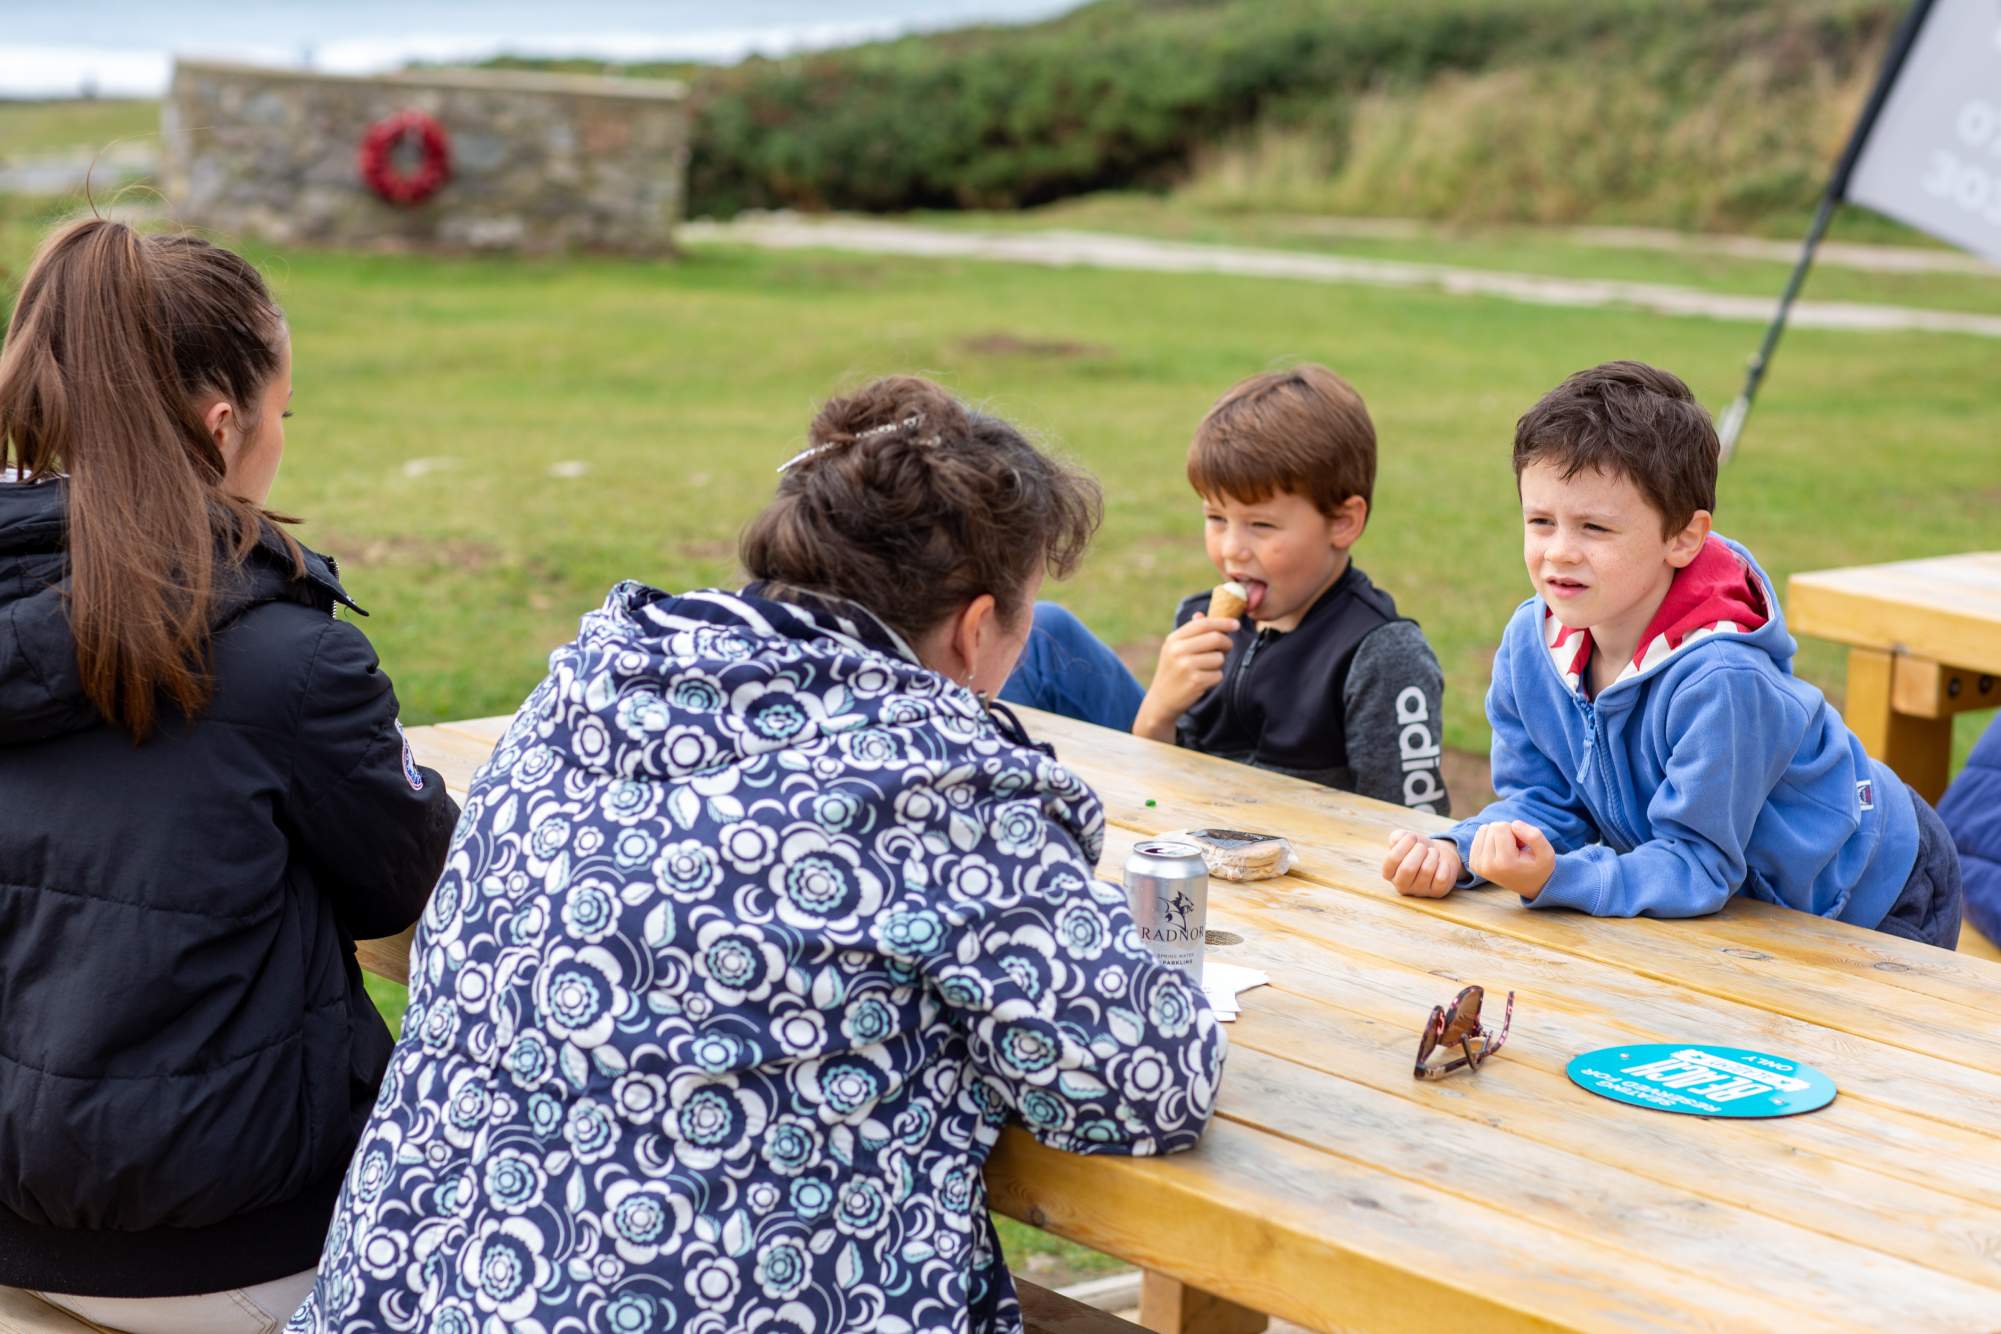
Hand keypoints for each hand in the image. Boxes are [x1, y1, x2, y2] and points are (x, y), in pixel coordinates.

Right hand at [1131, 615, 1238, 740]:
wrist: (1161, 700)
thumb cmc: (1172, 671)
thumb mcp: (1174, 649)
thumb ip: (1189, 632)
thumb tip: (1201, 615)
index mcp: (1174, 639)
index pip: (1203, 624)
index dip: (1222, 622)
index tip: (1236, 624)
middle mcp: (1178, 650)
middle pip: (1216, 638)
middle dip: (1226, 643)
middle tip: (1226, 649)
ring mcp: (1186, 666)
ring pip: (1219, 658)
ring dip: (1218, 664)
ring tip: (1206, 669)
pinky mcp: (1195, 682)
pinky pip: (1218, 675)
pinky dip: (1215, 678)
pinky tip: (1203, 681)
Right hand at [1382, 829, 1460, 897]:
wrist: (1440, 856)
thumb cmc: (1418, 849)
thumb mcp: (1405, 839)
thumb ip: (1397, 837)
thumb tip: (1398, 840)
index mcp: (1389, 873)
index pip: (1392, 859)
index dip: (1403, 844)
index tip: (1412, 837)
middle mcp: (1401, 885)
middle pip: (1408, 868)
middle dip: (1419, 851)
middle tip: (1423, 847)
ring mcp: (1419, 891)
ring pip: (1426, 870)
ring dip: (1433, 855)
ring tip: (1433, 853)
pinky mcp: (1437, 893)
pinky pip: (1441, 877)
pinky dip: (1444, 864)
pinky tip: (1441, 863)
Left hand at [1468, 820, 1554, 897]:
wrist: (1530, 885)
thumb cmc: (1539, 867)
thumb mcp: (1547, 853)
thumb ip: (1535, 836)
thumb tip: (1514, 824)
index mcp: (1504, 863)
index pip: (1501, 826)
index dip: (1515, 831)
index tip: (1521, 846)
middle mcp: (1487, 866)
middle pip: (1492, 827)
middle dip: (1507, 834)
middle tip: (1516, 850)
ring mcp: (1478, 865)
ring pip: (1484, 830)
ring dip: (1499, 836)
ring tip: (1509, 851)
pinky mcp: (1473, 863)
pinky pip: (1478, 836)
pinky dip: (1490, 840)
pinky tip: (1500, 852)